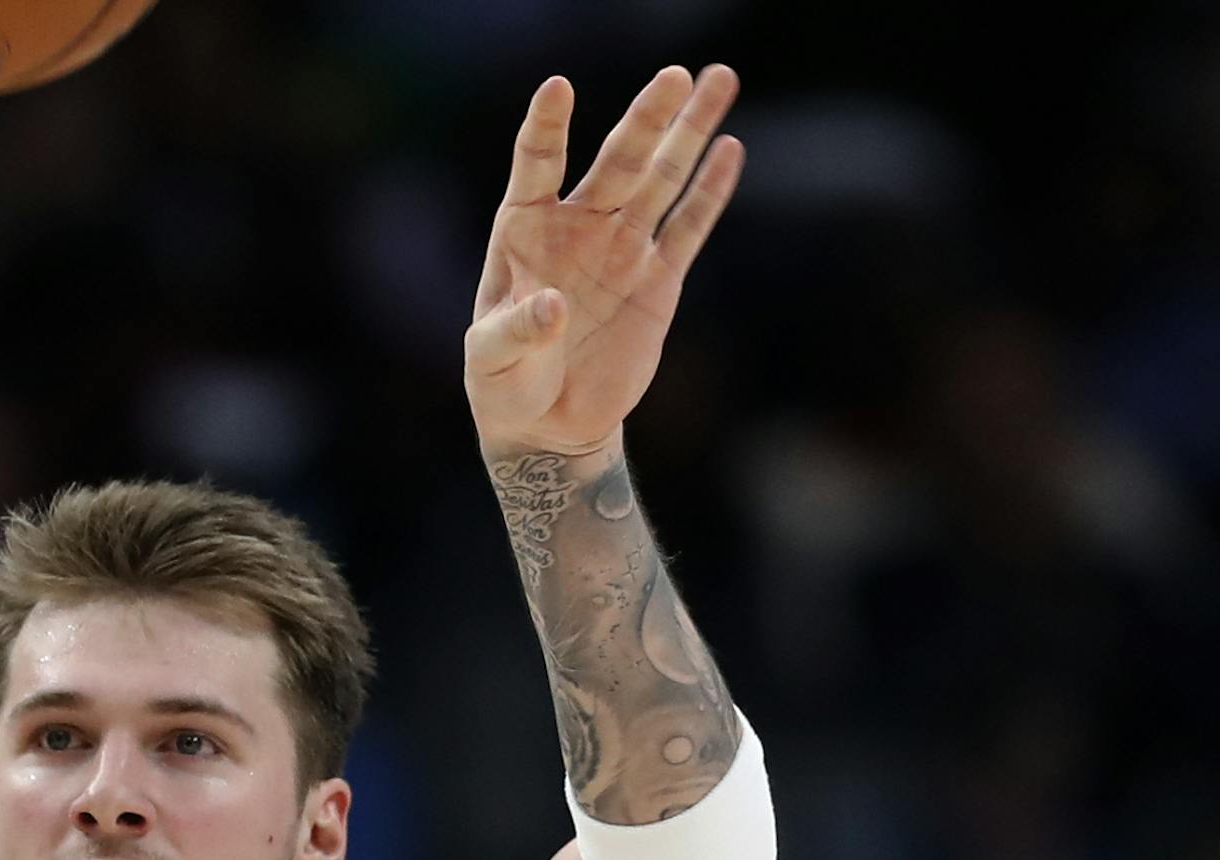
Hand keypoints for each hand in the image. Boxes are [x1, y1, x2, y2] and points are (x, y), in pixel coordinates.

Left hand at [464, 65, 742, 459]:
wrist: (549, 424)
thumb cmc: (504, 384)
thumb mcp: (491, 361)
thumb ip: (515, 332)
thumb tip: (554, 306)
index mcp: (523, 231)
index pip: (537, 166)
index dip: (547, 128)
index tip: (558, 88)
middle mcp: (577, 227)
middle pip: (617, 161)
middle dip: (646, 119)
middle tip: (675, 74)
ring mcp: (621, 249)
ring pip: (661, 180)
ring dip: (689, 132)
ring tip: (717, 79)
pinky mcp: (658, 281)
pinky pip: (688, 228)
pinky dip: (709, 192)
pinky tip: (729, 149)